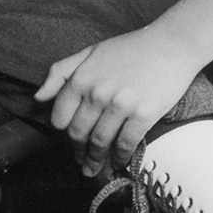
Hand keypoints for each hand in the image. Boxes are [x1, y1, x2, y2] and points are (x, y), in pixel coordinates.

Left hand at [34, 25, 200, 177]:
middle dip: (78, 152)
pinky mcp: (143, 114)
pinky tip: (120, 160)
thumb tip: (37, 97)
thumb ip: (61, 71)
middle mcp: (98, 92)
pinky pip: (126, 144)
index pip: (60, 118)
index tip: (71, 139)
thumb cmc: (133, 47)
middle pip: (78, 134)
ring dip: (97, 160)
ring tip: (97, 169)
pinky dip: (121, 156)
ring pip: (100, 143)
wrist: (174, 43)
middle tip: (82, 161)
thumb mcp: (92, 51)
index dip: (64, 132)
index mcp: (82, 78)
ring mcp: (121, 104)